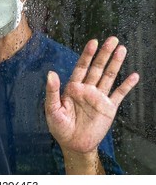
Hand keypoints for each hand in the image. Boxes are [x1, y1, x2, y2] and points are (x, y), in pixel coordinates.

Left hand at [45, 36, 138, 154]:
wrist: (73, 144)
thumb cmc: (59, 127)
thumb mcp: (52, 109)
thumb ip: (52, 91)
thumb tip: (50, 73)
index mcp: (72, 87)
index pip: (81, 67)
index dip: (87, 54)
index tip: (93, 42)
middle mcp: (87, 89)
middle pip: (97, 68)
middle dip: (104, 54)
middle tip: (112, 39)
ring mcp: (98, 98)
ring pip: (108, 77)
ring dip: (115, 64)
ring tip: (122, 49)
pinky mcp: (108, 108)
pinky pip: (119, 94)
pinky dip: (126, 85)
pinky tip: (133, 75)